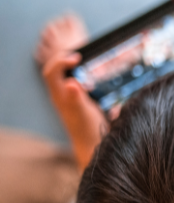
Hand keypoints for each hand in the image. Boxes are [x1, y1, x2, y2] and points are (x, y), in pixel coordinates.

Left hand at [42, 52, 107, 171]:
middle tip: (80, 56)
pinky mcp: (76, 101)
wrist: (92, 146)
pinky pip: (71, 82)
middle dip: (64, 59)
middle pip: (53, 71)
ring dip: (69, 66)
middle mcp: (60, 96)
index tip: (78, 58)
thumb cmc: (89, 131)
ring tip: (84, 62)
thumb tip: (71, 82)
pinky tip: (90, 77)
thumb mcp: (85, 113)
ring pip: (61, 76)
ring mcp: (67, 99)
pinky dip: (78, 74)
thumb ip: (77, 98)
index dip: (61, 61)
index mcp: (60, 97)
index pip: (51, 72)